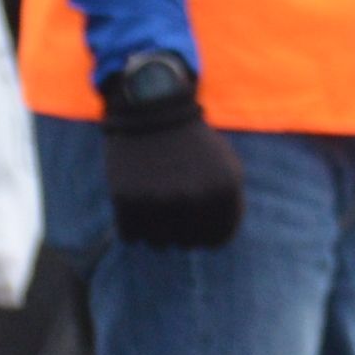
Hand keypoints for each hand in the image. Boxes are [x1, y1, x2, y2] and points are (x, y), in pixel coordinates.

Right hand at [101, 100, 243, 249]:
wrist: (154, 111)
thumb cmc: (194, 145)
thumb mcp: (227, 168)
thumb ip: (229, 207)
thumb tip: (215, 242)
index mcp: (224, 190)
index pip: (218, 239)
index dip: (208, 230)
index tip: (199, 213)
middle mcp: (194, 199)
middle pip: (187, 243)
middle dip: (182, 228)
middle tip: (174, 202)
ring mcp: (159, 200)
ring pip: (158, 244)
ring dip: (156, 229)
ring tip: (156, 201)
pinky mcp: (126, 199)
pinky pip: (130, 236)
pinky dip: (132, 225)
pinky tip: (137, 203)